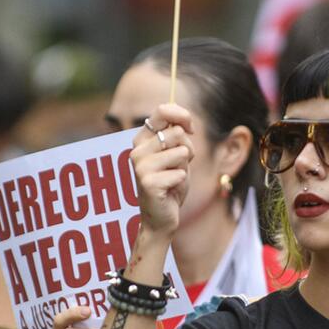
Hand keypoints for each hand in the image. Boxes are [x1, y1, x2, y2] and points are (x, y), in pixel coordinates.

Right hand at [131, 102, 194, 237]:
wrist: (160, 218)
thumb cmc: (170, 184)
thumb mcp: (176, 154)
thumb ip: (177, 136)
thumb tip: (185, 122)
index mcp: (142, 139)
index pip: (162, 110)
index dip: (183, 116)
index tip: (191, 129)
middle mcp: (137, 150)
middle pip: (177, 132)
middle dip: (188, 149)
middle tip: (179, 166)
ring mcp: (140, 166)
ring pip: (181, 152)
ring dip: (185, 167)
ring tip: (174, 178)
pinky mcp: (148, 182)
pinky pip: (180, 173)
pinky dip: (181, 182)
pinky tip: (170, 191)